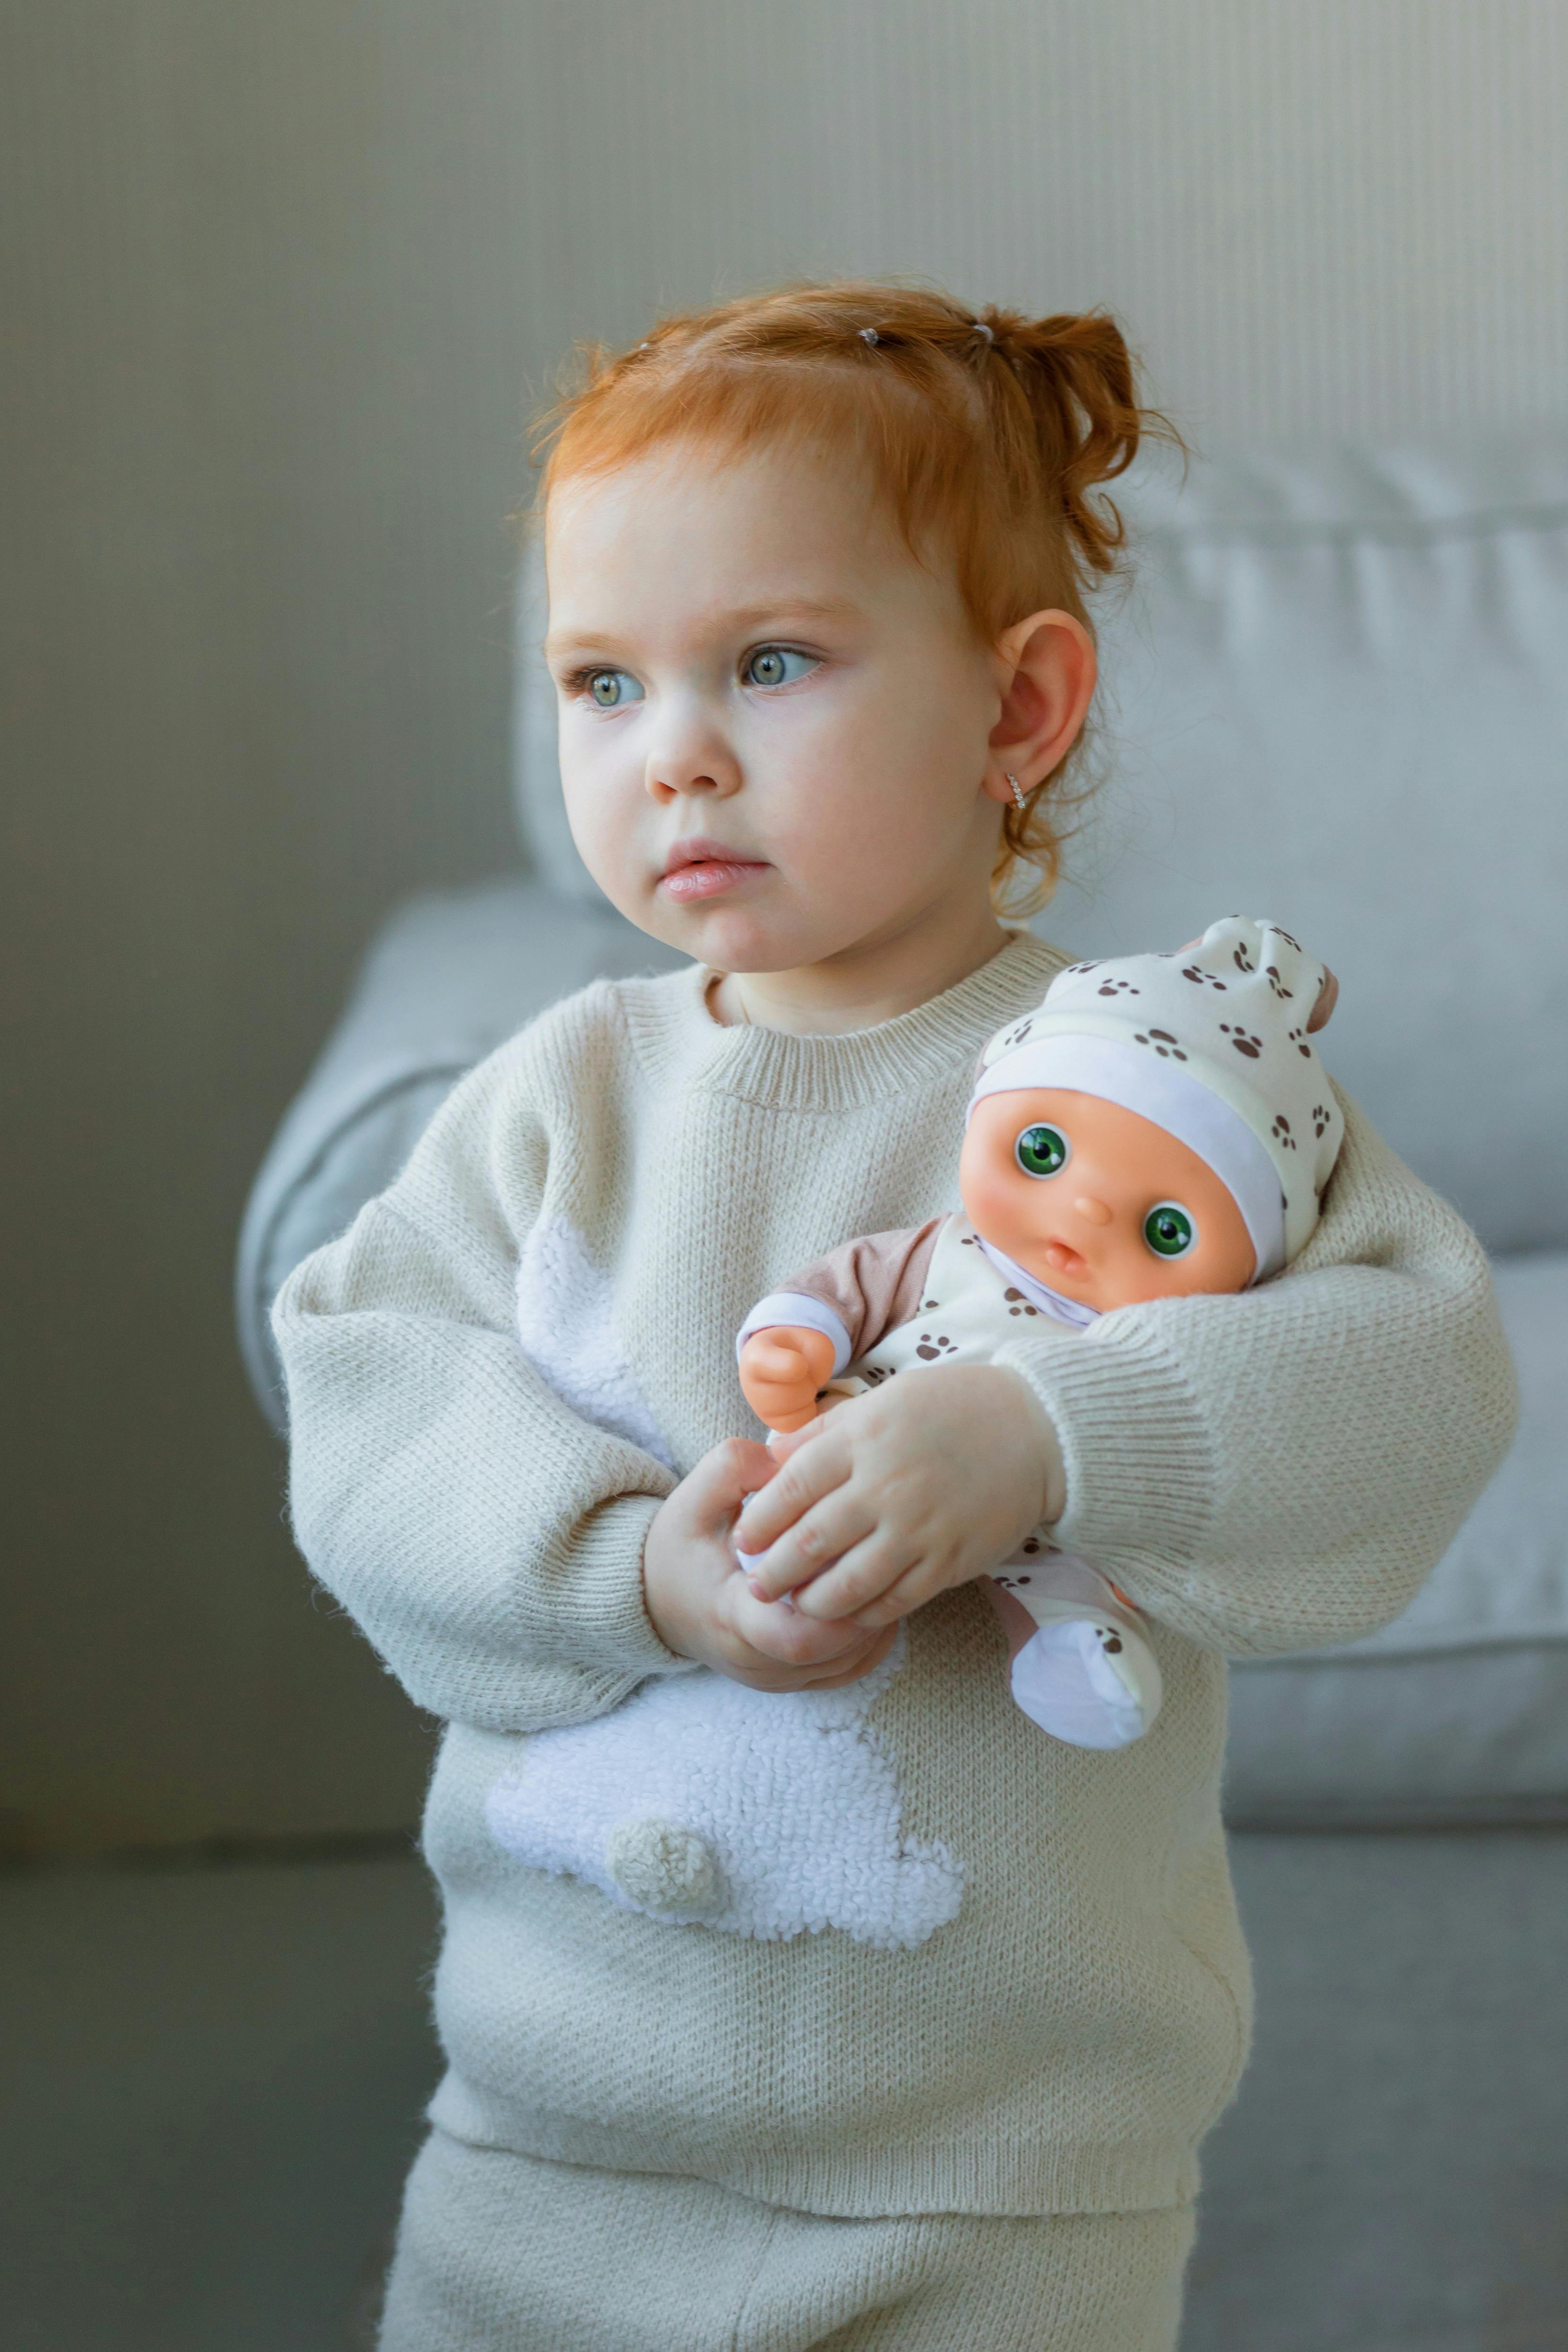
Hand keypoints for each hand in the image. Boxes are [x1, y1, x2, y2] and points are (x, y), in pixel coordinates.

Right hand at [643, 1438, 897, 1690]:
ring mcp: (776, 1680)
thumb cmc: (681, 1547)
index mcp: (731, 1619)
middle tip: (880, 1555)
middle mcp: (756, 1662)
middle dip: (867, 1606)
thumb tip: (784, 1457)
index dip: (834, 1604)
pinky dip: (869, 1638)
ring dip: (873, 1620)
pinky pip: (849, 1669)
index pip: (795, 1637)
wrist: (656, 1599)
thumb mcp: (693, 1498)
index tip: (850, 1558)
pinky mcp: (792, 1681)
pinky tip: (872, 1597)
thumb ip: (733, 1468)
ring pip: (849, 1663)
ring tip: (881, 1570)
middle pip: (833, 1653)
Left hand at [731, 1364, 1063, 1627]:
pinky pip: (895, 1600)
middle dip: (774, 1572)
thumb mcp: (882, 1401)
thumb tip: (771, 1457)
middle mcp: (886, 1486)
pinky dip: (864, 1613)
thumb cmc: (951, 1408)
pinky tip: (848, 1613)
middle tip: (756, 1586)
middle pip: (811, 1542)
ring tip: (795, 1606)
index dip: (759, 1521)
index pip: (791, 1490)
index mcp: (863, 1440)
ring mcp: (919, 1528)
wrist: (1037, 1430)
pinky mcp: (950, 1561)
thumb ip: (825, 1431)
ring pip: (848, 1582)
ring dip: (812, 1602)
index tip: (743, 1539)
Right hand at [737, 1325, 836, 1432]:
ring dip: (808, 1399)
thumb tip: (817, 1381)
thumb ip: (819, 1353)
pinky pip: (800, 1424)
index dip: (790, 1366)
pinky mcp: (774, 1425)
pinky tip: (801, 1400)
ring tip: (800, 1385)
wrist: (778, 1363)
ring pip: (798, 1412)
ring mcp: (761, 1410)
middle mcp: (751, 1387)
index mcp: (757, 1357)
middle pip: (793, 1393)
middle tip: (802, 1373)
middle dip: (808, 1383)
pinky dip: (807, 1412)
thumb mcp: (810, 1340)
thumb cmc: (794, 1350)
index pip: (768, 1365)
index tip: (800, 1364)